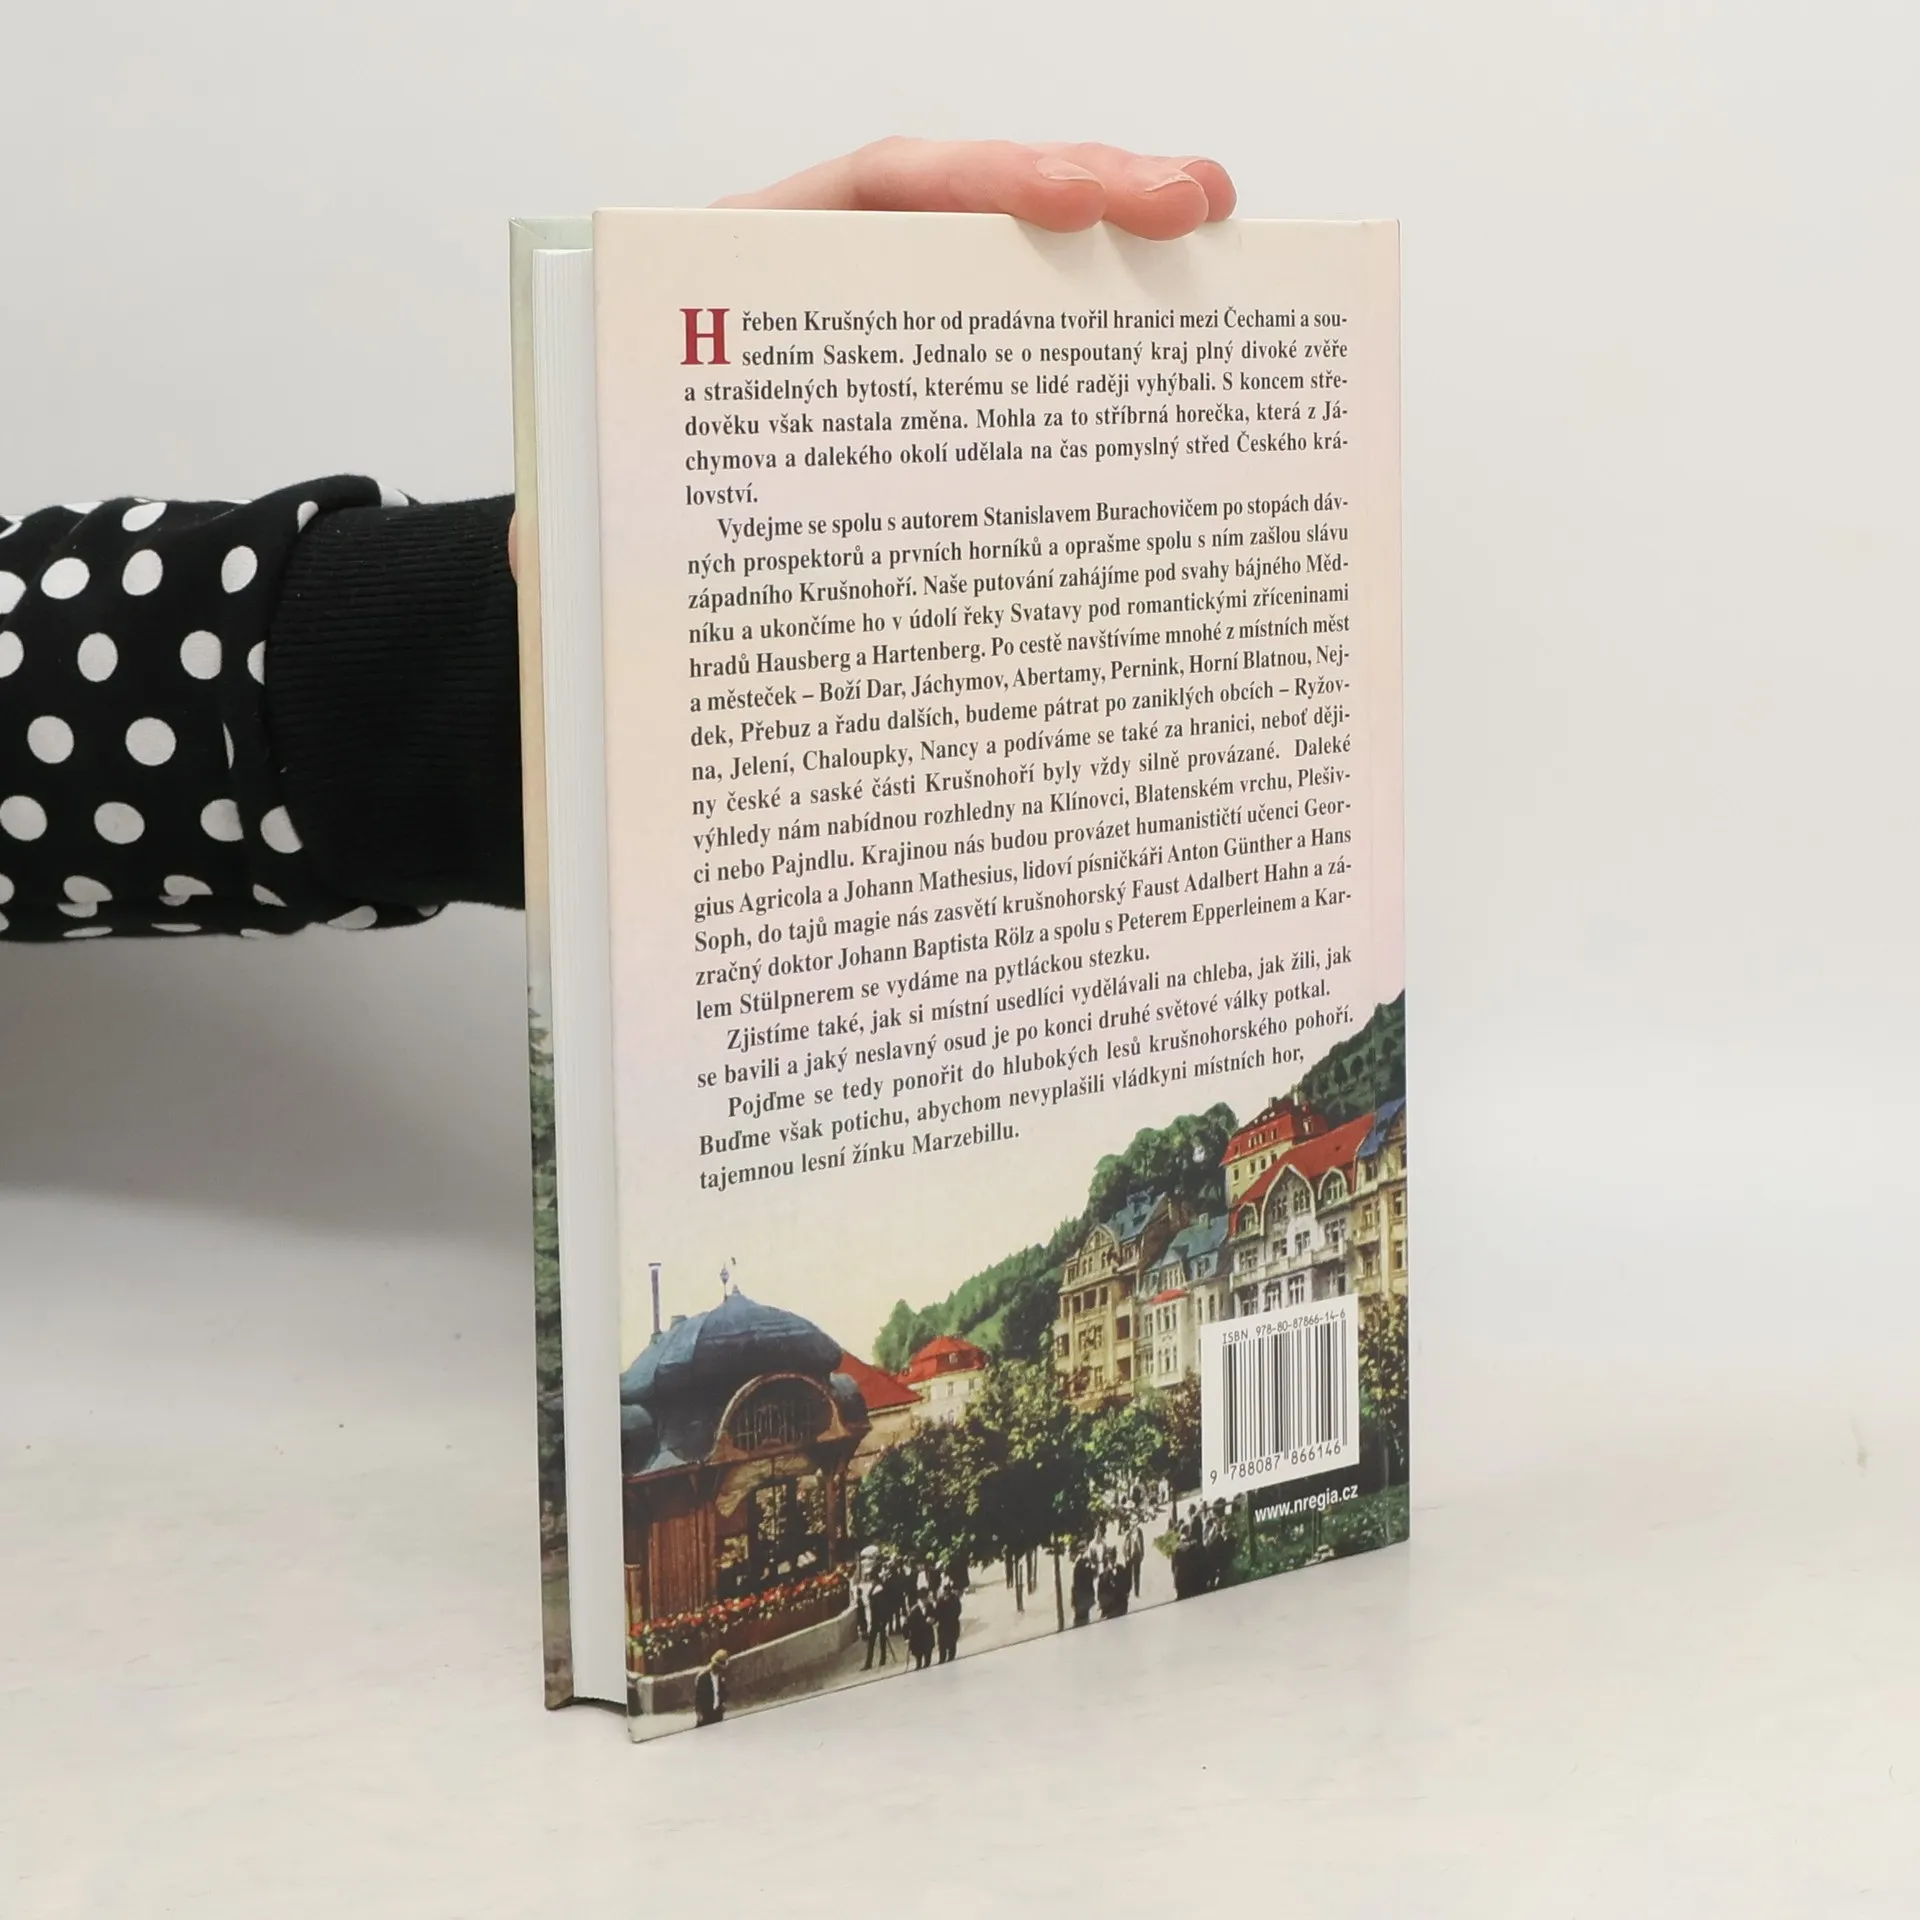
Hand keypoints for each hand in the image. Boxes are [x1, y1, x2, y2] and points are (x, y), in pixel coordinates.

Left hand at [507, 140, 1235, 574]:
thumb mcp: (597, 537)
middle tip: (1187, 203)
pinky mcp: (935, 431)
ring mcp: (891, 363)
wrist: (623, 594)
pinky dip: (1097, 358)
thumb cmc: (617, 555)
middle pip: (964, 216)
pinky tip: (1173, 360)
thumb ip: (603, 522)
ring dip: (1114, 256)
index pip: (865, 197)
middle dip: (1084, 191)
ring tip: (1211, 236)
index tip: (1066, 205)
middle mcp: (826, 307)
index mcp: (738, 302)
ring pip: (1011, 283)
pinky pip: (1023, 375)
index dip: (970, 186)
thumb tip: (593, 536)